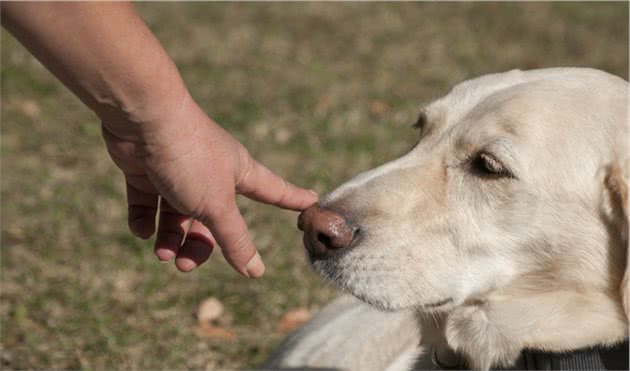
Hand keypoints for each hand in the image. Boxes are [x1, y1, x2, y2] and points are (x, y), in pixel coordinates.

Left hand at [102, 91, 317, 276]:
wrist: (142, 119)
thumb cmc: (190, 158)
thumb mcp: (217, 206)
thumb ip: (234, 240)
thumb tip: (256, 272)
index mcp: (239, 173)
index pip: (274, 191)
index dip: (293, 198)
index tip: (313, 201)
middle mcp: (211, 172)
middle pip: (214, 218)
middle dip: (200, 245)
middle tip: (185, 264)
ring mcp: (178, 170)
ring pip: (177, 215)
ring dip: (170, 239)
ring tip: (162, 253)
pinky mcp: (147, 169)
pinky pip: (147, 203)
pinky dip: (144, 220)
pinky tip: (143, 230)